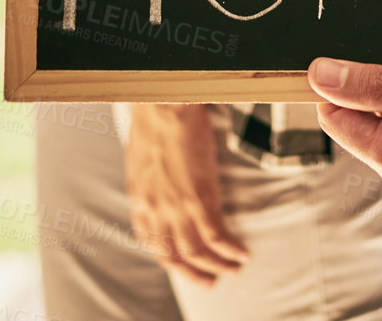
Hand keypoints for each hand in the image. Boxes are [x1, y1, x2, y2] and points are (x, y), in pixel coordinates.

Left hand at [123, 103, 247, 284]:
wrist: (165, 102)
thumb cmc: (155, 120)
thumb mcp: (143, 159)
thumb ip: (151, 182)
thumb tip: (162, 189)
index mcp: (140, 201)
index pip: (152, 243)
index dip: (170, 258)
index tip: (184, 262)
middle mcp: (155, 211)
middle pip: (174, 256)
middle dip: (194, 273)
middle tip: (212, 280)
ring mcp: (177, 207)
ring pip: (197, 252)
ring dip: (217, 265)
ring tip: (234, 268)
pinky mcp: (199, 198)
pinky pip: (217, 236)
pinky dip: (230, 249)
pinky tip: (242, 252)